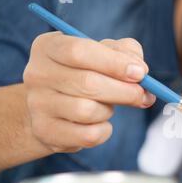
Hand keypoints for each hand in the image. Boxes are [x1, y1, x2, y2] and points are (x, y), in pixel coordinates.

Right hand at [23, 32, 154, 152]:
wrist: (53, 108)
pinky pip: (88, 135)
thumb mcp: (103, 53)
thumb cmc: (85, 74)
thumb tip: (140, 70)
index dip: (114, 63)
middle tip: (144, 95)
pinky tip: (101, 123)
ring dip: (109, 111)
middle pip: (88, 83)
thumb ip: (125, 53)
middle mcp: (37, 74)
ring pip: (87, 111)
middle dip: (125, 91)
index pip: (79, 51)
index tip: (141, 73)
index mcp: (49, 46)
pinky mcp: (45, 131)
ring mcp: (37, 104)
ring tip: (108, 107)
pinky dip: (104, 131)